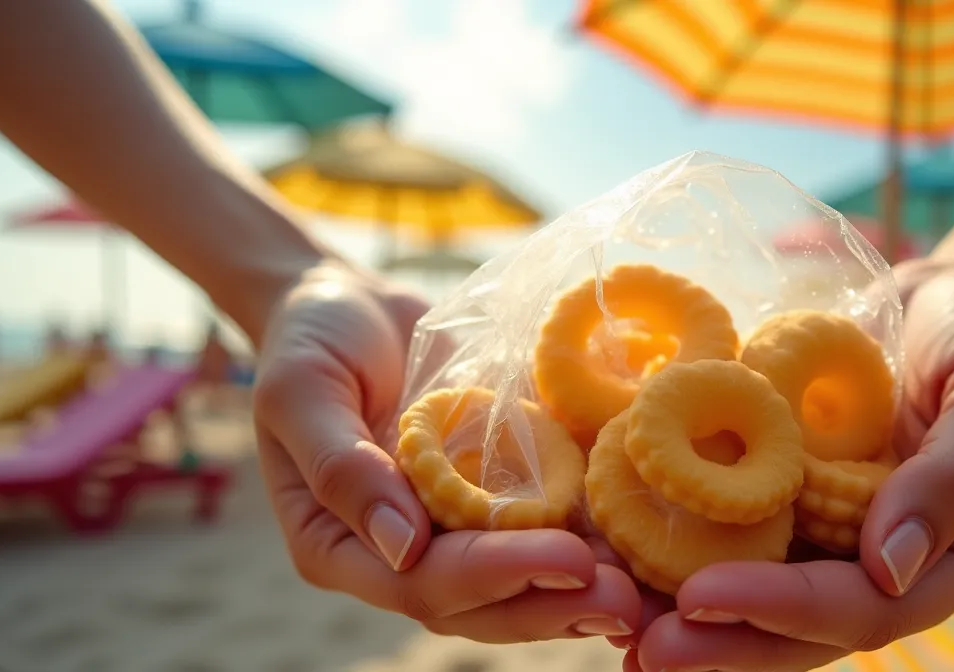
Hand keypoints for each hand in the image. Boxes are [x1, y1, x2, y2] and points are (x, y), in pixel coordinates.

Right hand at [250, 261, 640, 642]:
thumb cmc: (310, 341)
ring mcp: (454, 528)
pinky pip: (548, 526)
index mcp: (343, 546)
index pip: (424, 583)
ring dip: (585, 591)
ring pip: (524, 582)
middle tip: (626, 599)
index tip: (564, 559)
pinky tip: (648, 547)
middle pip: (485, 603)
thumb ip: (343, 468)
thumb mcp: (302, 392)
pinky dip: (596, 542)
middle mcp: (403, 553)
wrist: (349, 303)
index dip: (496, 577)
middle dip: (555, 601)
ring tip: (650, 594)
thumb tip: (403, 546)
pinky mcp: (498, 495)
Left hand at [625, 262, 953, 670]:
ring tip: (610, 618)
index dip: (782, 610)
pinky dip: (679, 545)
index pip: (864, 608)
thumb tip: (889, 566)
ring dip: (688, 614)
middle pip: (798, 625)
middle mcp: (886, 563)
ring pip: (759, 591)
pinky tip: (618, 550)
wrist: (952, 293)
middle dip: (722, 640)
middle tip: (640, 646)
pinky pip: (736, 531)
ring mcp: (835, 532)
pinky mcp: (793, 495)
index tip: (701, 595)